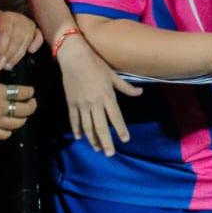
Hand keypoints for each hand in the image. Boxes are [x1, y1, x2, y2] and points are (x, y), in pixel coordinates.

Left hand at [0, 11, 42, 69]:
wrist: (3, 21)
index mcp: (6, 18)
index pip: (5, 33)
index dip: (2, 47)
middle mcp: (19, 19)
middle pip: (17, 38)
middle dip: (10, 54)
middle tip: (3, 65)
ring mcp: (29, 24)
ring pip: (26, 40)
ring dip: (18, 55)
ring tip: (9, 65)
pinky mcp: (36, 29)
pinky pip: (39, 37)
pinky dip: (36, 44)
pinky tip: (30, 51)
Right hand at [0, 59, 37, 139]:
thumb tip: (4, 59)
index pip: (23, 93)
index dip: (30, 92)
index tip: (30, 91)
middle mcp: (0, 108)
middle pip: (25, 110)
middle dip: (32, 105)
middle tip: (31, 102)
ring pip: (18, 123)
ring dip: (23, 118)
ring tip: (22, 113)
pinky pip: (4, 135)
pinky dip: (9, 131)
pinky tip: (8, 125)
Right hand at [56, 33, 141, 155]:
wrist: (74, 57)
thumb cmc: (96, 64)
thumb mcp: (113, 75)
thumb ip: (126, 87)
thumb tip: (140, 93)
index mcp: (107, 96)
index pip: (116, 117)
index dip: (121, 130)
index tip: (125, 140)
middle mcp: (95, 103)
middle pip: (101, 127)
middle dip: (106, 142)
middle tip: (110, 154)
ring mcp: (81, 104)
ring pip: (87, 126)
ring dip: (93, 139)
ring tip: (97, 148)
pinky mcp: (71, 103)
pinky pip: (74, 120)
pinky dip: (77, 129)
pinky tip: (80, 137)